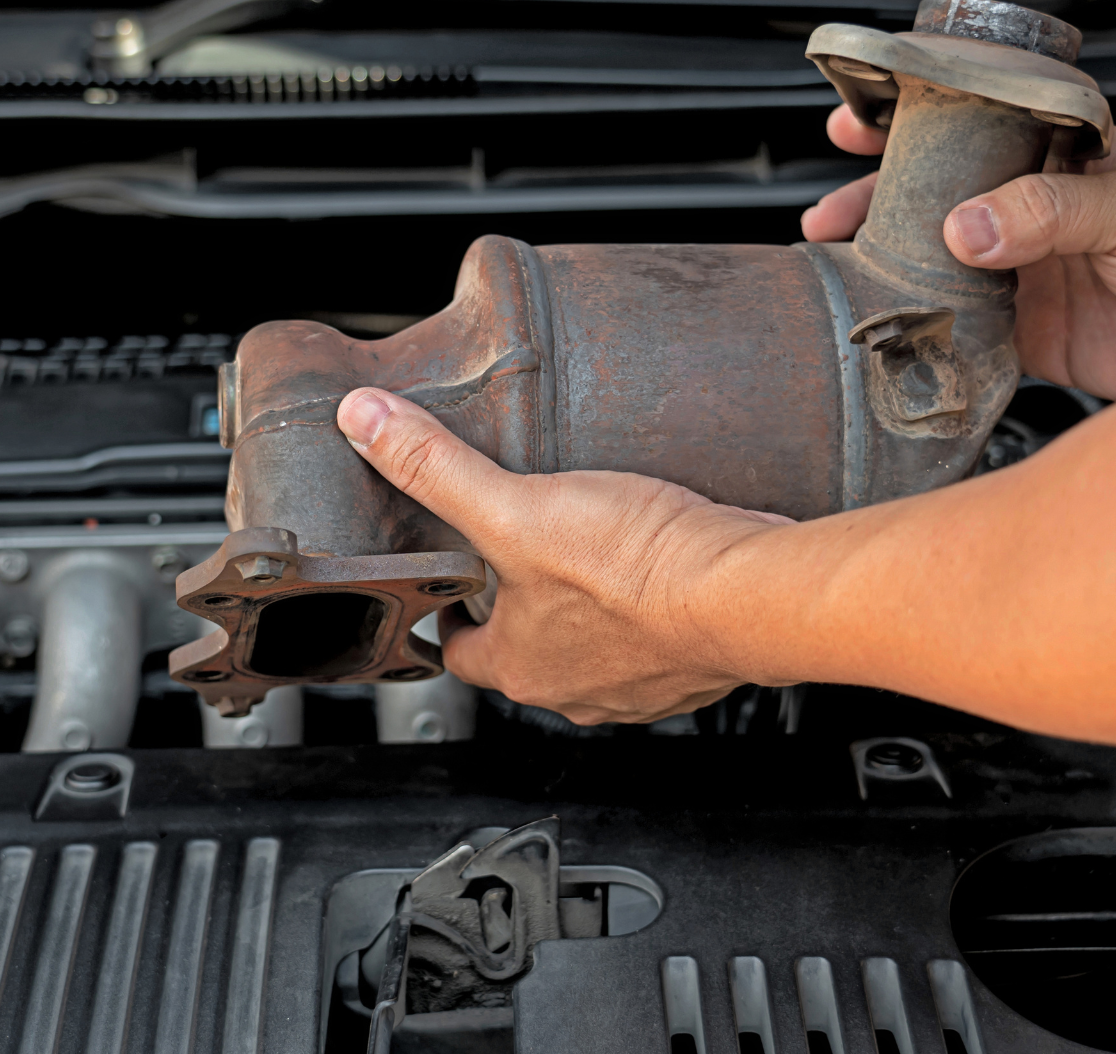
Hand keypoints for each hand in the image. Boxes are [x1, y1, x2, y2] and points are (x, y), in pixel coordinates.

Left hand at [337, 386, 794, 724]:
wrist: (749, 592)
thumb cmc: (638, 570)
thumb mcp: (515, 506)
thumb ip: (437, 468)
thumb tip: (367, 424)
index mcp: (517, 666)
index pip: (456, 651)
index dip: (446, 613)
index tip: (447, 585)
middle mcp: (574, 692)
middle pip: (525, 648)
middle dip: (518, 604)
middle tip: (520, 551)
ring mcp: (637, 687)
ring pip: (592, 648)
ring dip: (587, 608)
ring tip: (589, 549)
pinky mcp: (692, 667)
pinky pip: (656, 639)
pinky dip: (650, 608)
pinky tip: (656, 563)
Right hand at [802, 106, 1115, 399]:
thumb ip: (1055, 211)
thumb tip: (968, 226)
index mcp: (1067, 160)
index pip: (978, 133)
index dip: (914, 130)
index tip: (858, 127)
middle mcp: (1039, 214)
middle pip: (940, 202)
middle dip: (877, 204)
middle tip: (829, 217)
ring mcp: (1030, 275)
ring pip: (939, 267)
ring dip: (889, 270)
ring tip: (841, 273)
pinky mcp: (1030, 336)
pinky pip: (961, 332)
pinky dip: (925, 334)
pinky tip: (895, 330)